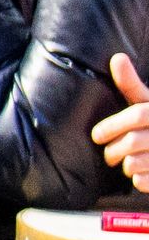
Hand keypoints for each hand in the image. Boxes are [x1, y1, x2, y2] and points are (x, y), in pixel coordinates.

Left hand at [98, 53, 148, 194]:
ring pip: (135, 163)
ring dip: (124, 165)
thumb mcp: (147, 102)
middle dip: (113, 149)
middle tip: (106, 153)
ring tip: (123, 161)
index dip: (113, 124)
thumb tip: (117, 57)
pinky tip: (137, 174)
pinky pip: (144, 181)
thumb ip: (131, 85)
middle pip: (132, 141)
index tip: (96, 135)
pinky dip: (137, 180)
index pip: (138, 114)